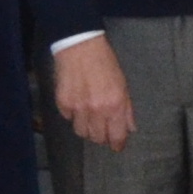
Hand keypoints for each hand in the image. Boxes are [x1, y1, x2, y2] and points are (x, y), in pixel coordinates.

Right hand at [51, 33, 136, 150]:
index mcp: (115, 105)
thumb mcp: (123, 84)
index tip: (116, 146)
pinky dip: (73, 115)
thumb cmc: (105, 63)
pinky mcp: (63, 103)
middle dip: (101, 136)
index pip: (116, 136)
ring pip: (81, 132)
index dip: (117, 144)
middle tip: (102, 128)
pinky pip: (68, 119)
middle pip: (97, 138)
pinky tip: (77, 103)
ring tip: (89, 116)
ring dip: (86, 128)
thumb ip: (127, 109)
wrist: (80, 46)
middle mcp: (96, 110)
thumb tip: (130, 129)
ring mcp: (78, 108)